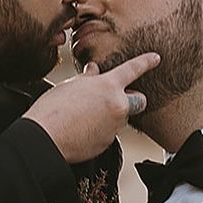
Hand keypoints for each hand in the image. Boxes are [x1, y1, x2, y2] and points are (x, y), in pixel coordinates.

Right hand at [23, 52, 159, 162]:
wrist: (46, 137)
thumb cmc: (53, 109)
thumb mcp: (69, 86)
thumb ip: (87, 78)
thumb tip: (93, 70)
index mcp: (108, 86)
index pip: (133, 69)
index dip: (146, 62)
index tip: (156, 58)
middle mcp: (117, 105)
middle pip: (140, 101)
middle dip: (132, 100)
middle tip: (116, 100)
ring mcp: (114, 127)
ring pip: (120, 119)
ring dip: (109, 117)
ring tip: (84, 117)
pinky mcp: (107, 144)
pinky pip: (108, 134)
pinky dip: (99, 132)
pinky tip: (81, 130)